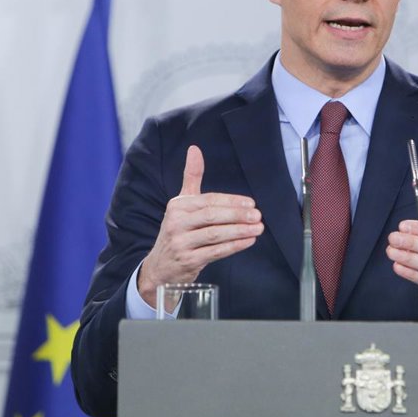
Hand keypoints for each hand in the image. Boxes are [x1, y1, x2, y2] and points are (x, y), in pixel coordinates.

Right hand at [137, 145, 262, 306]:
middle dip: (237, 215)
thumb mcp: (181, 204)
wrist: (159, 267)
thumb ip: (191, 177)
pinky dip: (233, 247)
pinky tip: (248, 242)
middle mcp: (176, 223)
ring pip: (215, 235)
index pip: (208, 201)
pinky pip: (215, 252)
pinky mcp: (188, 261)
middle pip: (212, 216)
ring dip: (239, 231)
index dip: (231, 202)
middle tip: (257, 216)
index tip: (250, 203)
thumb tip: (195, 149)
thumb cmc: (177, 231)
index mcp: (178, 206)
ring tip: (257, 228)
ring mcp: (181, 243)